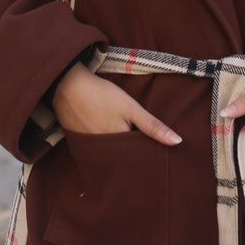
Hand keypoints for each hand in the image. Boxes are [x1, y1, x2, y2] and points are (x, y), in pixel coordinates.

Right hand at [52, 63, 181, 145]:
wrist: (67, 85)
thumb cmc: (101, 95)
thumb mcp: (131, 108)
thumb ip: (153, 126)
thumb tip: (178, 142)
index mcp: (118, 146)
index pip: (138, 158)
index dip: (148, 157)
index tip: (159, 158)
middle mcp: (103, 154)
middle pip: (123, 160)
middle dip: (134, 158)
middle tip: (144, 154)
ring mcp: (89, 149)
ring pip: (110, 156)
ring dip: (119, 154)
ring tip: (128, 149)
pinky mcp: (79, 143)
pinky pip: (96, 152)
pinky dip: (104, 149)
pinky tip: (108, 141)